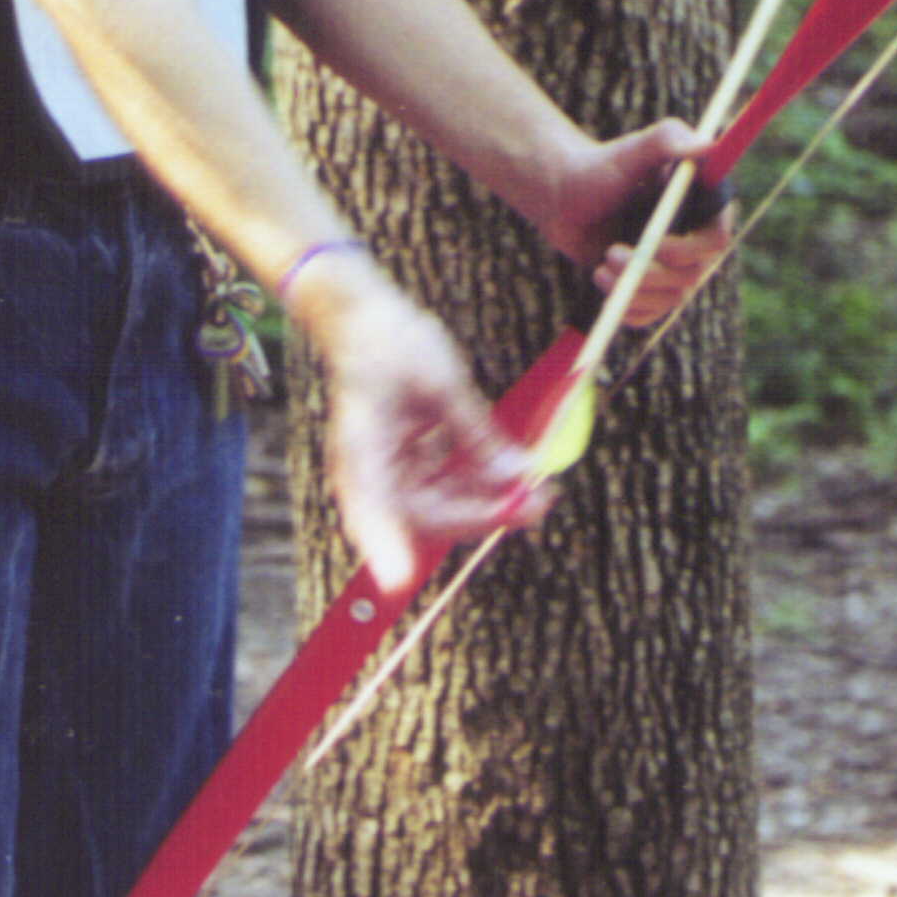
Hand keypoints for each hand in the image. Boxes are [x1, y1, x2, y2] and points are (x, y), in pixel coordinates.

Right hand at [298, 260, 545, 597]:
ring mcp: (388, 470)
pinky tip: (509, 468)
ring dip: (486, 499)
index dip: (383, 547)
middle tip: (535, 503)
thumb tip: (514, 475)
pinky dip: (477, 481)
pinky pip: (444, 485)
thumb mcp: (441, 380)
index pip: (369, 509)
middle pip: (425, 517)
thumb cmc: (387, 340)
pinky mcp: (404, 462)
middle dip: (481, 515)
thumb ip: (476, 431)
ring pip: (442, 506)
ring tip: (534, 486)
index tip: (397, 580)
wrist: (362, 316)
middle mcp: (369, 472)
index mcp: (361, 450)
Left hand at [541, 119, 734, 323]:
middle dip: (651, 272)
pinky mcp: (647, 288)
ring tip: (600, 269)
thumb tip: (707, 146)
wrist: (562, 195)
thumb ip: (670, 140)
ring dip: (634, 291)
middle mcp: (691, 239)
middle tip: (612, 255)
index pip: (716, 239)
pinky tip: (605, 289)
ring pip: (669, 298)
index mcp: (700, 207)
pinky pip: (649, 314)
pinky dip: (629, 310)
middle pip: (692, 275)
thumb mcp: (634, 150)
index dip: (690, 249)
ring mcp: (670, 267)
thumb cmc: (599, 167)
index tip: (656, 244)